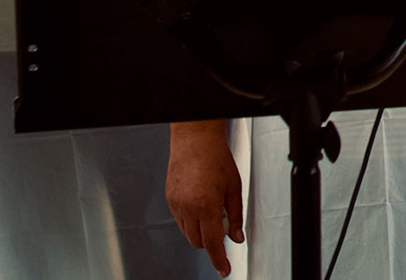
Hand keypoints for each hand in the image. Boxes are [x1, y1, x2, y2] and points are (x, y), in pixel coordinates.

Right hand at [167, 122, 242, 277]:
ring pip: (187, 232)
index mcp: (206, 206)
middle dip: (210, 242)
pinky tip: (199, 202)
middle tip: (222, 224)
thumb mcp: (234, 187)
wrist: (194, 139)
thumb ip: (235, 216)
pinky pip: (179, 219)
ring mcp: (176, 204)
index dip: (218, 260)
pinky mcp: (169, 199)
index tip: (224, 270)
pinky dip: (190, 219)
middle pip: (198, 242)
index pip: (212, 243)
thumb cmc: (216, 157)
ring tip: (211, 208)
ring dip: (200, 231)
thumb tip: (237, 237)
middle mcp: (187, 208)